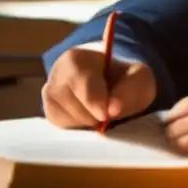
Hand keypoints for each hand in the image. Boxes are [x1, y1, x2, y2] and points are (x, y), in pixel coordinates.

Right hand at [42, 44, 156, 128]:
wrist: (112, 80)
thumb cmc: (124, 78)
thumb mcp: (138, 78)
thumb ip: (130, 90)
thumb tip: (112, 110)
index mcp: (76, 58)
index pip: (80, 83)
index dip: (94, 102)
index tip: (107, 114)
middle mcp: (57, 74)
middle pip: (74, 106)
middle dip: (95, 115)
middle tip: (109, 110)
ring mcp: (49, 94)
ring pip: (68, 120)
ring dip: (89, 123)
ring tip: (100, 110)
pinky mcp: (50, 113)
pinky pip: (64, 129)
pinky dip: (80, 128)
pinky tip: (90, 116)